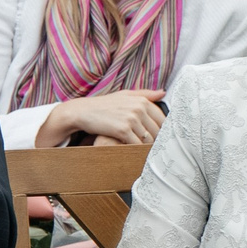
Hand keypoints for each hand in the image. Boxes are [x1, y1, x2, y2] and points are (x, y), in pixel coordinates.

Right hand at [37, 88, 165, 146]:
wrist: (83, 112)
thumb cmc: (104, 105)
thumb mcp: (124, 95)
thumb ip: (145, 94)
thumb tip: (163, 93)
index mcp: (142, 100)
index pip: (162, 119)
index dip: (163, 131)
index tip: (161, 139)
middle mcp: (139, 108)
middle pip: (157, 131)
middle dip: (157, 142)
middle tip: (156, 150)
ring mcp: (131, 119)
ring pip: (149, 140)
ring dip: (148, 148)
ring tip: (146, 154)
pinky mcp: (123, 130)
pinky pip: (137, 145)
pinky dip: (137, 151)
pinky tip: (134, 154)